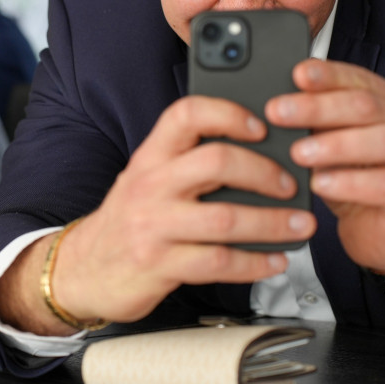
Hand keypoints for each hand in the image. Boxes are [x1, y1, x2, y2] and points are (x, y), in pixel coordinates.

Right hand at [45, 95, 315, 327]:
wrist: (84, 270)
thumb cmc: (127, 220)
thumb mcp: (146, 179)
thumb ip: (186, 164)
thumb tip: (257, 153)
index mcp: (150, 156)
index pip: (186, 115)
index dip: (228, 114)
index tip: (262, 126)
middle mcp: (150, 185)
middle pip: (216, 162)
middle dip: (265, 172)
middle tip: (290, 184)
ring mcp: (154, 226)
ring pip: (225, 218)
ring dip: (272, 223)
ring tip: (300, 224)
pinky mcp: (160, 264)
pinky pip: (219, 262)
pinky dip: (256, 263)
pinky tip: (274, 260)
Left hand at [266, 59, 384, 271]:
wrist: (380, 232)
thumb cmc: (353, 180)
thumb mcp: (329, 143)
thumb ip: (314, 121)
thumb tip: (278, 102)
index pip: (359, 80)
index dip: (328, 75)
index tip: (296, 74)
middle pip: (367, 106)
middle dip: (318, 107)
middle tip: (278, 113)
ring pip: (384, 141)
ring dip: (336, 144)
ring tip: (299, 153)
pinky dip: (351, 182)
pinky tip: (321, 183)